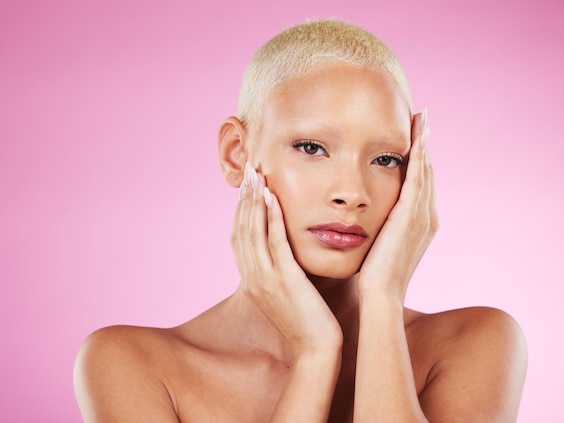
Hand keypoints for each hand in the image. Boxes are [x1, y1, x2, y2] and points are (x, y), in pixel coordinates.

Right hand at [232, 163, 342, 355]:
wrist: (316, 349)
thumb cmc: (307, 321)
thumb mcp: (286, 293)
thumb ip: (280, 270)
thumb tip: (285, 249)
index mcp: (251, 281)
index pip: (239, 238)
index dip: (241, 210)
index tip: (247, 188)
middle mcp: (252, 278)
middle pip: (240, 230)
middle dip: (244, 199)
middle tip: (249, 173)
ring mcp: (265, 279)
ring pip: (252, 232)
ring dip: (254, 202)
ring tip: (257, 177)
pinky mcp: (284, 280)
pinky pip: (274, 243)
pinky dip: (270, 218)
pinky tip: (273, 198)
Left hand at [357, 110, 437, 301]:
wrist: (381, 294)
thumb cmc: (375, 276)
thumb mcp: (380, 246)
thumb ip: (381, 228)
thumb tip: (367, 218)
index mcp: (421, 223)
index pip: (421, 184)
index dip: (420, 160)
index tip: (415, 138)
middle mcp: (427, 216)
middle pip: (428, 172)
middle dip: (424, 145)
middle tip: (422, 119)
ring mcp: (422, 215)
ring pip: (426, 170)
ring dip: (423, 143)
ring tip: (422, 119)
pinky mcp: (410, 215)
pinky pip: (417, 178)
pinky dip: (419, 156)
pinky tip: (416, 138)